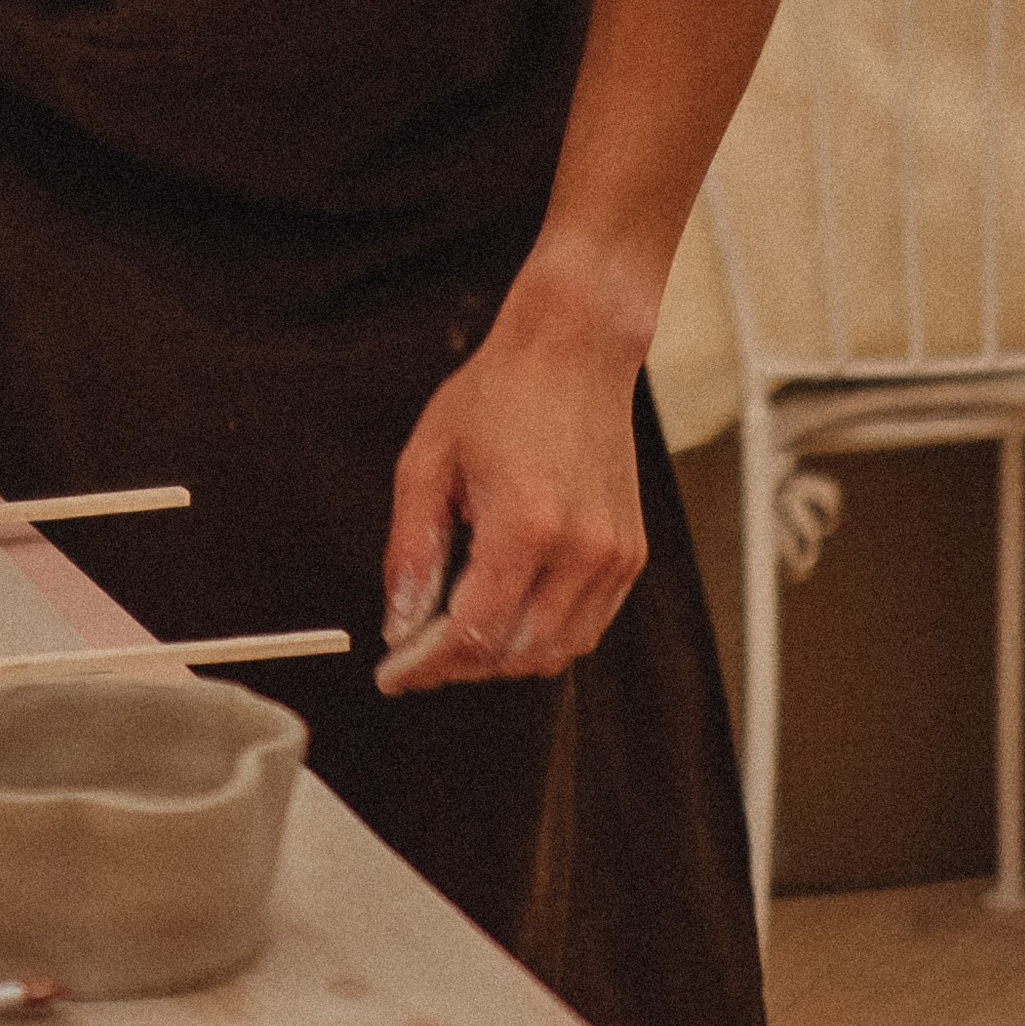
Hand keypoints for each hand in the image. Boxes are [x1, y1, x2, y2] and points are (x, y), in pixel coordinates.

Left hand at [374, 255, 648, 692]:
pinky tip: (506, 611)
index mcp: (526, 523)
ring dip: (502, 658)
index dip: (427, 664)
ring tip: (456, 634)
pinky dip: (542, 637)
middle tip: (416, 653)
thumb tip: (401, 624)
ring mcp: (615, 556)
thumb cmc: (498, 395)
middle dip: (459, 666)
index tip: (393, 673)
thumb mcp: (427, 461)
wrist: (573, 352)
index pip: (475, 632)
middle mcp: (582, 549)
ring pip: (556, 652)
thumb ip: (412, 552)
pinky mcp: (631, 555)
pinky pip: (586, 628)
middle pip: (516, 655)